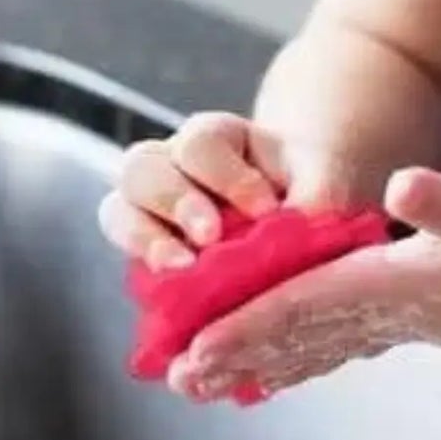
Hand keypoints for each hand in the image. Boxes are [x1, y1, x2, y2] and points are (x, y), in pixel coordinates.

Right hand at [97, 110, 398, 270]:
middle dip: (175, 201)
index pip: (201, 143)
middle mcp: (170, 166)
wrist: (296, 215)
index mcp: (215, 140)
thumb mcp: (322, 182)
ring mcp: (150, 208)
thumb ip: (316, 196)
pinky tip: (175, 299)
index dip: (227, 176)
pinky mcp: (147, 252)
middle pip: (142, 166)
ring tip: (181, 270)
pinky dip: (145, 276)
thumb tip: (301, 228)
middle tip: (210, 237)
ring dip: (146, 239)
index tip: (265, 209)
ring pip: (118, 208)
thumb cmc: (307, 189)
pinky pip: (125, 258)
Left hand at [168, 166, 440, 401]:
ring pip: (302, 348)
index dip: (246, 325)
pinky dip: (290, 358)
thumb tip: (402, 184)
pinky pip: (328, 346)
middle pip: (289, 337)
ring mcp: (384, 325)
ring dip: (251, 364)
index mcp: (383, 285)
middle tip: (176, 377)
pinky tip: (266, 368)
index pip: (298, 307)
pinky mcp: (395, 322)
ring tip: (200, 383)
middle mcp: (375, 313)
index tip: (199, 343)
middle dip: (232, 356)